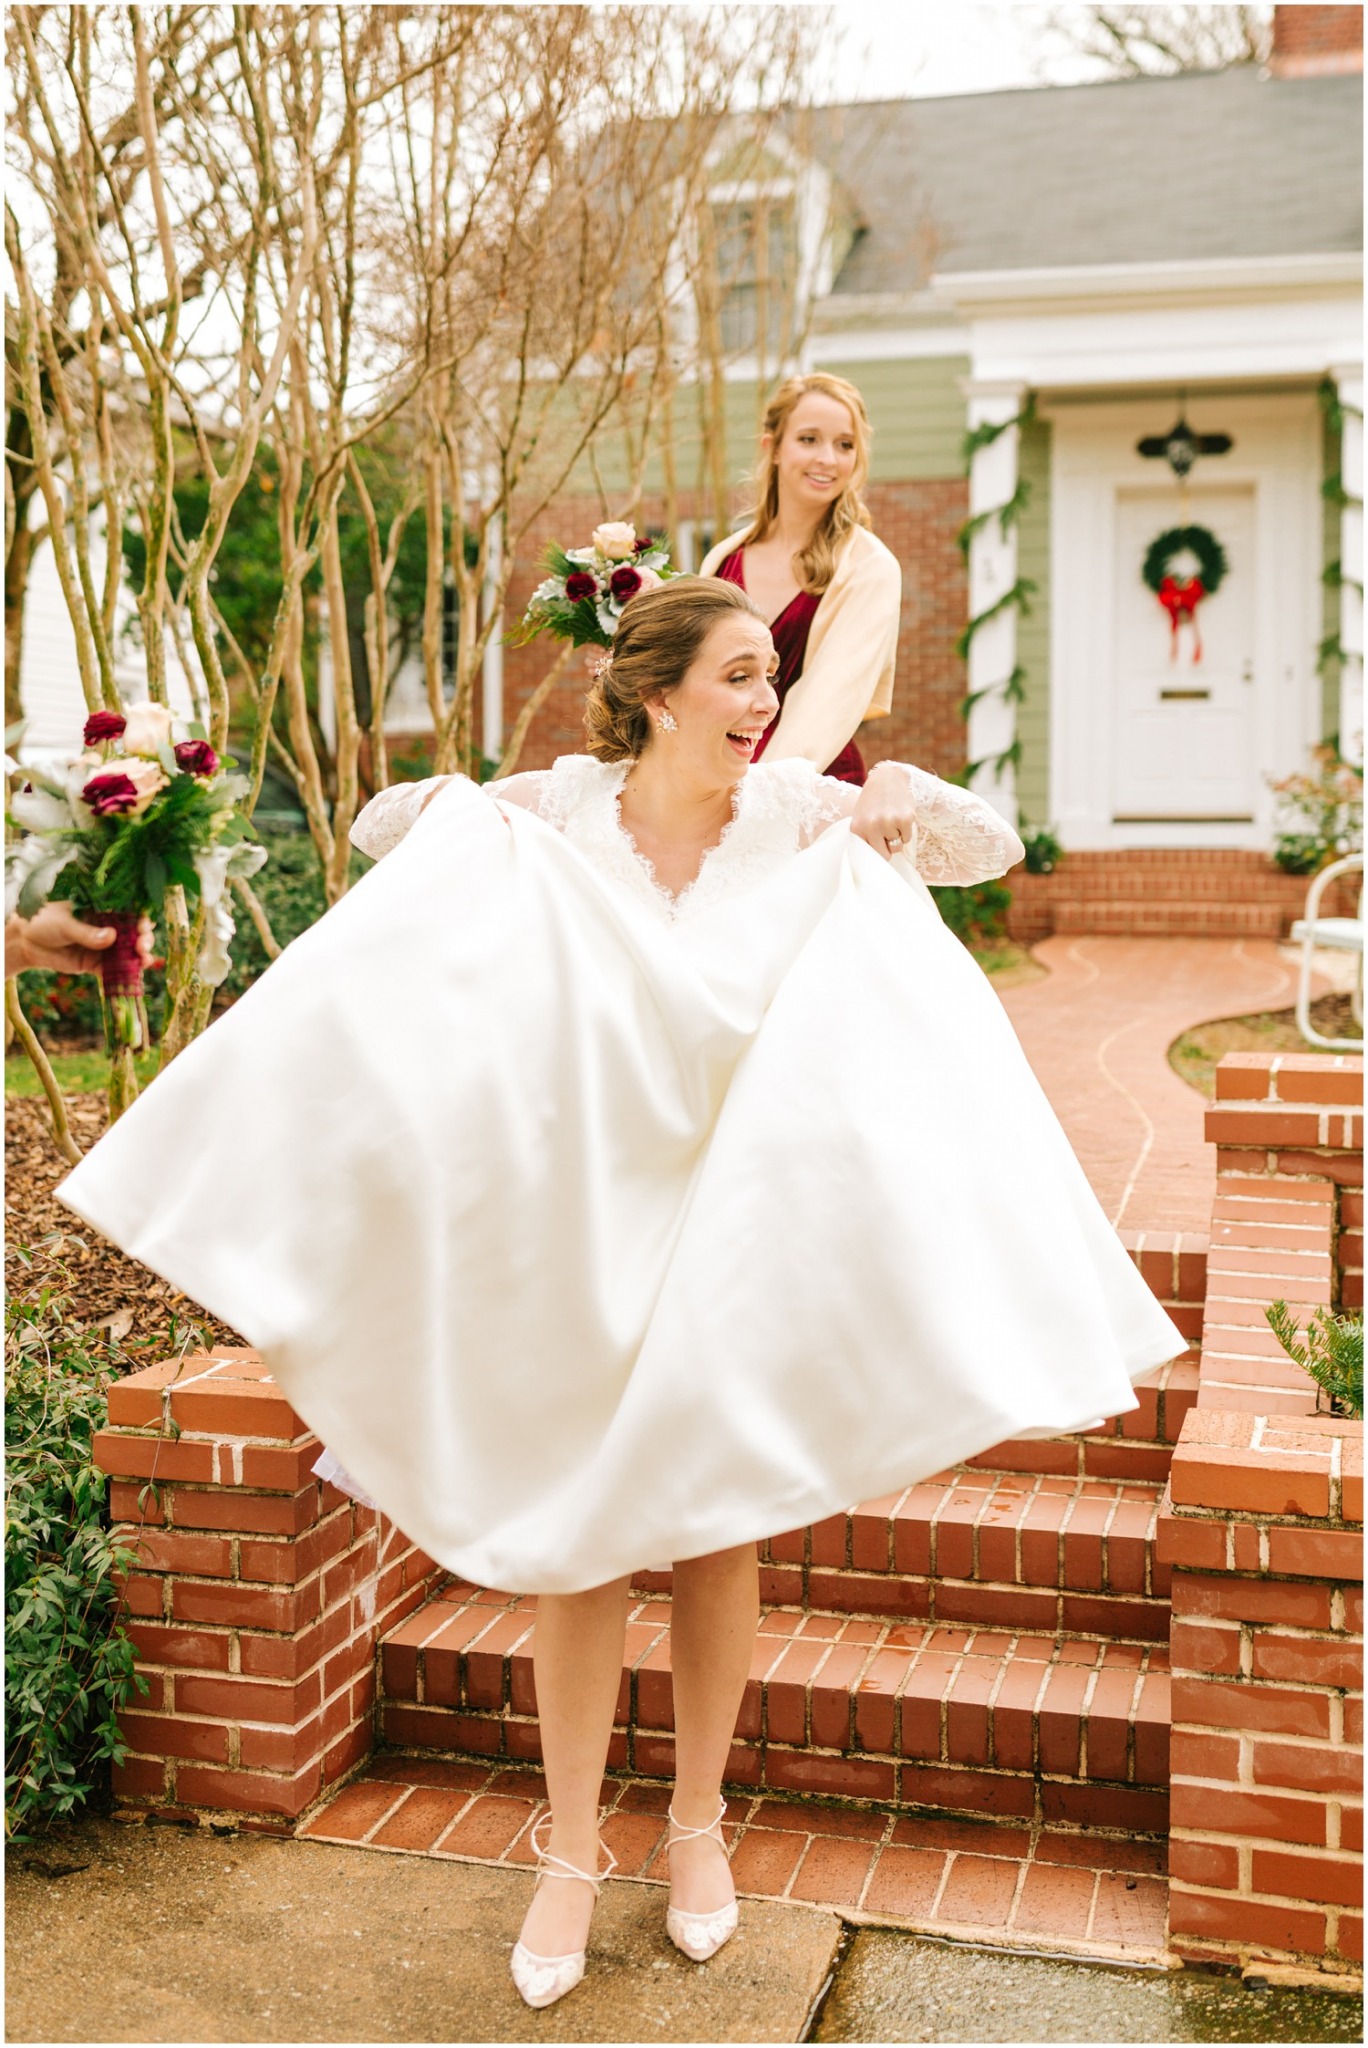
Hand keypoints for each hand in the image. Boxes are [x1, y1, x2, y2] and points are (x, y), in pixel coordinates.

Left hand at [6, 905, 156, 977]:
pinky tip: (134, 975)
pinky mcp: (95, 964)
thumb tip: (112, 937)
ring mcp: (103, 948)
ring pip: (128, 953)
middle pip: (133, 934)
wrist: (26, 941)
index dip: (141, 919)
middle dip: (143, 939)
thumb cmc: (44, 921)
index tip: (144, 926)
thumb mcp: (66, 923)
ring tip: (145, 961)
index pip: (128, 913)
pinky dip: (125, 974)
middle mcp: (107, 928)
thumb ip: (88, 932)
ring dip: (139, 957)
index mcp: (103, 910)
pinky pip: (114, 970)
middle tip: (143, 946)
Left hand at [850, 761, 915, 861]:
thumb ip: (864, 839)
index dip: (875, 853)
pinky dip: (906, 831)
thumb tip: (874, 864)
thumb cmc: (872, 802)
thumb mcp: (860, 819)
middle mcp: (872, 826)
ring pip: (897, 847)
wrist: (887, 778)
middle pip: (884, 855)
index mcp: (857, 828)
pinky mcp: (905, 819)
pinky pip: (907, 838)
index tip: (878, 851)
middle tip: (887, 835)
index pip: (868, 856)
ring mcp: (888, 822)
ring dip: (896, 837)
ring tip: (891, 820)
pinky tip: (900, 817)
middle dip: (887, 849)